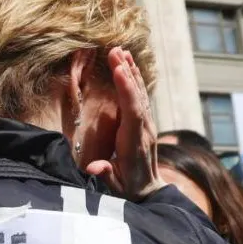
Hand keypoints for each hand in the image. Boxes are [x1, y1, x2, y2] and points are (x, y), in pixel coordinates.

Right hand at [85, 47, 165, 200]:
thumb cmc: (128, 189)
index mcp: (135, 143)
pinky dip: (133, 81)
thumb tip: (94, 167)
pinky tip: (128, 67)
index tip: (118, 69)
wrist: (148, 193)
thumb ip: (106, 175)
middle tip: (116, 51)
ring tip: (122, 52)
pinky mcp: (144, 124)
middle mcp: (144, 130)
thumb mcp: (116, 188)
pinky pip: (140, 98)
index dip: (126, 90)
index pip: (133, 112)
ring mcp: (146, 125)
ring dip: (131, 72)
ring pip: (140, 94)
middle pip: (137, 97)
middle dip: (127, 73)